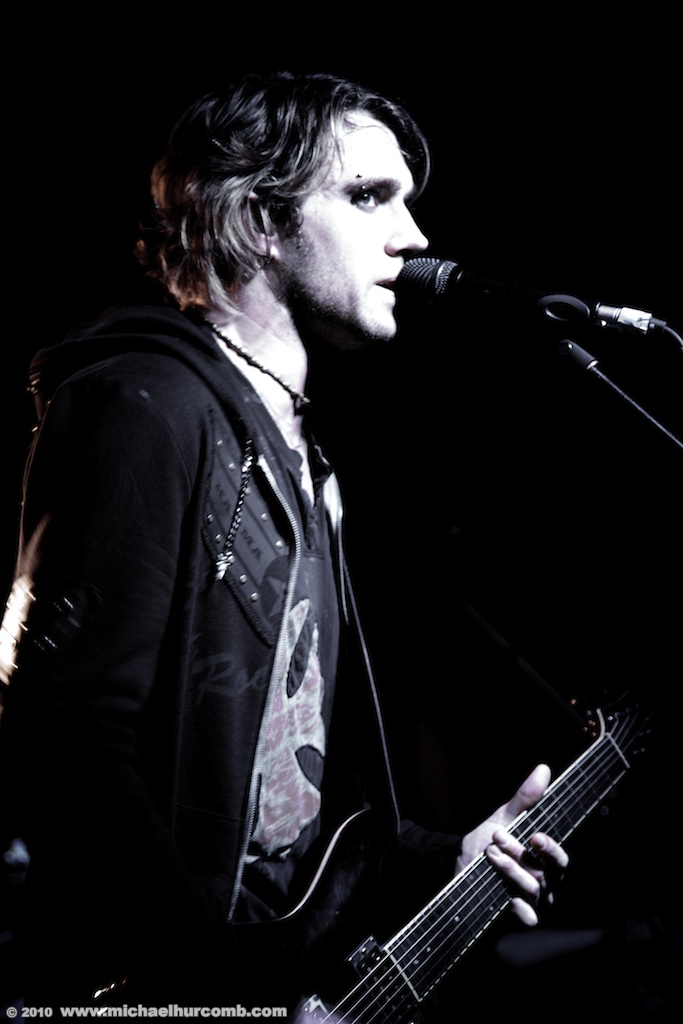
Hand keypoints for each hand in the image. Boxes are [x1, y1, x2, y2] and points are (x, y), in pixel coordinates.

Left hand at [455, 763, 568, 925]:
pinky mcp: (515, 914)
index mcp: (545, 860)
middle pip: (545, 875)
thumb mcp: (505, 816)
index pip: (560, 859)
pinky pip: (527, 917)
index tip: (535, 836)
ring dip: (509, 869)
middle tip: (498, 836)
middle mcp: (544, 882)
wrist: (459, 861)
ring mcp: (530, 900)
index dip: (551, 849)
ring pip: (532, 889)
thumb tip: (543, 769)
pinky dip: (518, 906)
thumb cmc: (489, 838)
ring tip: (489, 851)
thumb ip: (525, 798)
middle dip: (521, 855)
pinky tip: (505, 895)